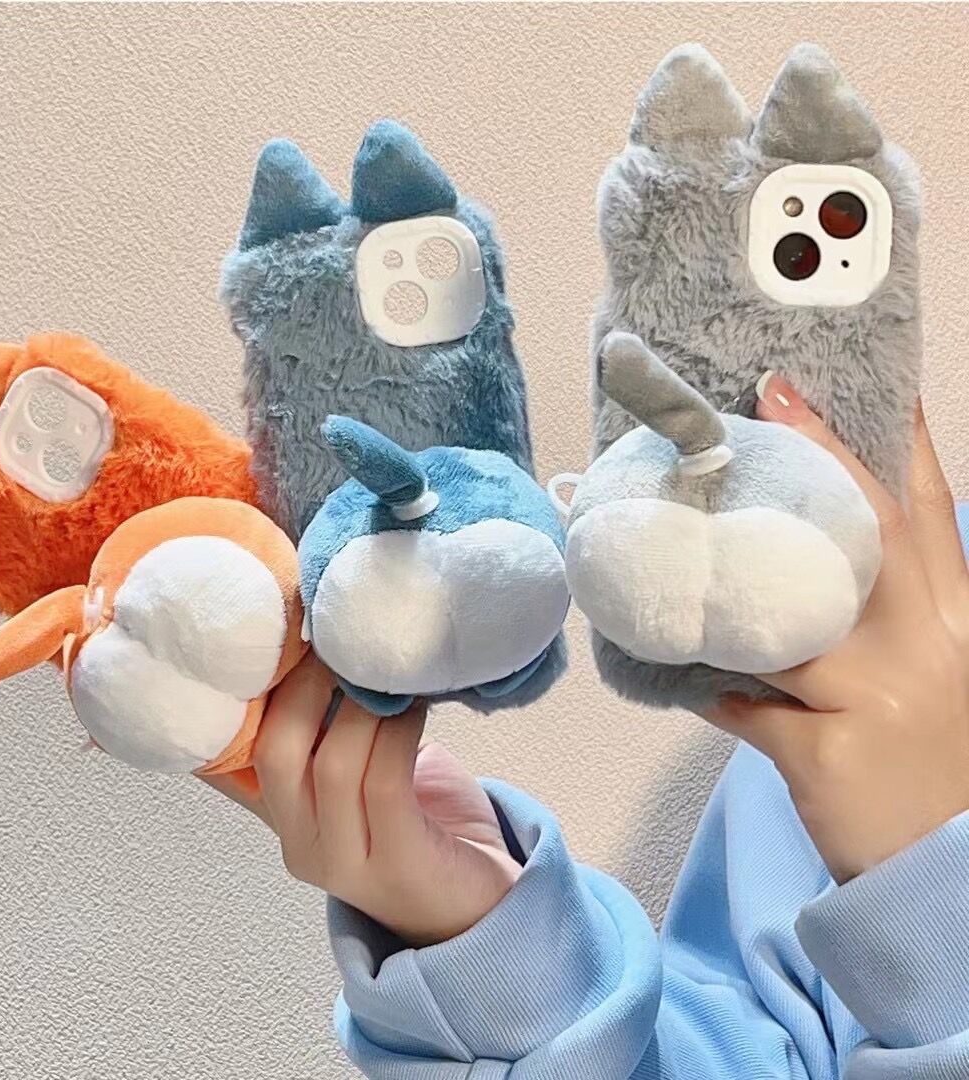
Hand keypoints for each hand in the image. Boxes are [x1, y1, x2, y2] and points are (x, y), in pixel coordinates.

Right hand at [203, 655, 521, 946]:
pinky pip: (384, 782)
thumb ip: (338, 723)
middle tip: (343, 636)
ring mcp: (341, 863)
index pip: (239, 746)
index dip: (255, 683)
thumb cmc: (422, 823)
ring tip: (390, 664)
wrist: (480, 909)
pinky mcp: (395, 866)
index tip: (288, 623)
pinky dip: (398, 731)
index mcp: (283, 814)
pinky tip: (419, 701)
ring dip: (365, 703)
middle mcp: (298, 843)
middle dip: (307, 683)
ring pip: (332, 764)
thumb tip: (332, 635)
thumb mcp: (364, 770)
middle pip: (275, 750)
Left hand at [707, 377, 968, 882]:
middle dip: (822, 458)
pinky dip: (715, 692)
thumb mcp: (933, 685)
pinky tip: (683, 682)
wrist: (949, 883)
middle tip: (770, 399)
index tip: (876, 388)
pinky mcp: (831, 750)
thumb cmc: (932, 772)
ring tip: (678, 540)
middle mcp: (929, 649)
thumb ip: (882, 628)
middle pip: (869, 535)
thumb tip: (805, 574)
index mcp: (957, 626)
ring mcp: (881, 697)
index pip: (932, 521)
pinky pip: (749, 707)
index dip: (905, 450)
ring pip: (793, 618)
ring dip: (733, 584)